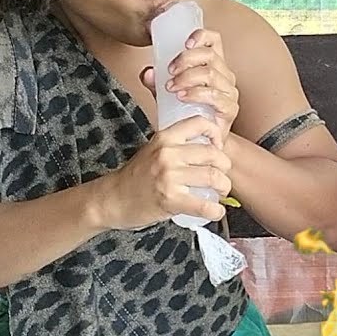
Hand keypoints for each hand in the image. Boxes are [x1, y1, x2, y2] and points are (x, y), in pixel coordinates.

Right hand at [103, 115, 232, 229]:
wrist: (112, 199)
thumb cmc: (136, 176)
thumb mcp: (154, 150)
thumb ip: (176, 145)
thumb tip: (209, 146)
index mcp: (165, 138)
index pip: (200, 123)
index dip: (216, 134)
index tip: (218, 147)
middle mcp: (168, 154)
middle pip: (214, 154)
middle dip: (225, 167)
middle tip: (222, 177)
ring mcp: (169, 176)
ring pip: (214, 178)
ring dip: (224, 188)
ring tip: (220, 193)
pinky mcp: (171, 199)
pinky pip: (205, 206)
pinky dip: (216, 211)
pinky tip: (215, 212)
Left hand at [140, 27, 238, 141]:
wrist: (199, 143)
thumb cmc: (185, 114)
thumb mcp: (166, 94)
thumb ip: (156, 82)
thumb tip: (147, 73)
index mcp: (214, 65)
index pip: (214, 41)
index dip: (201, 36)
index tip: (184, 43)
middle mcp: (225, 76)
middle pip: (210, 56)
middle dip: (186, 60)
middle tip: (169, 71)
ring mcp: (230, 92)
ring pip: (211, 74)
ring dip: (188, 78)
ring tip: (171, 87)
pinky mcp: (231, 109)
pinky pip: (215, 95)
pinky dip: (196, 93)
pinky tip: (182, 97)